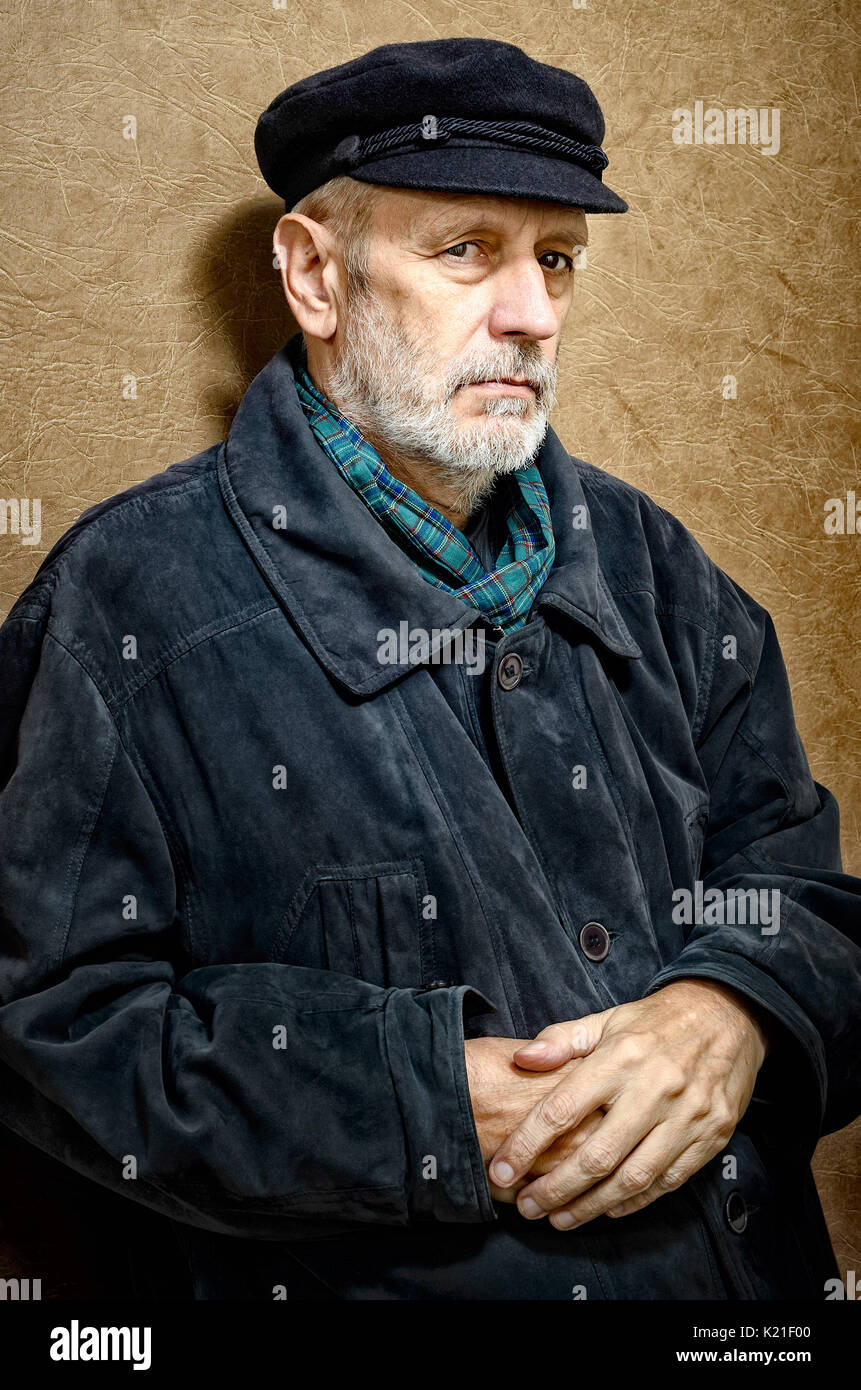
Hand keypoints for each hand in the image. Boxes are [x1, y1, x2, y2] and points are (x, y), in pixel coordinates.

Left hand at [486, 980, 769, 1229]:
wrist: (729, 1015)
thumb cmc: (657, 1021)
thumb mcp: (608, 1018)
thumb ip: (561, 1040)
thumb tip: (522, 1059)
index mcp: (620, 1057)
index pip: (562, 1109)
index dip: (526, 1144)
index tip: (501, 1169)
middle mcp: (654, 1089)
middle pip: (596, 1155)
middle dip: (555, 1189)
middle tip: (527, 1206)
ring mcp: (687, 1116)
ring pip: (633, 1178)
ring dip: (592, 1205)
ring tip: (560, 1219)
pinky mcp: (713, 1135)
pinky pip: (668, 1180)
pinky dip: (635, 1201)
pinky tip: (607, 1209)